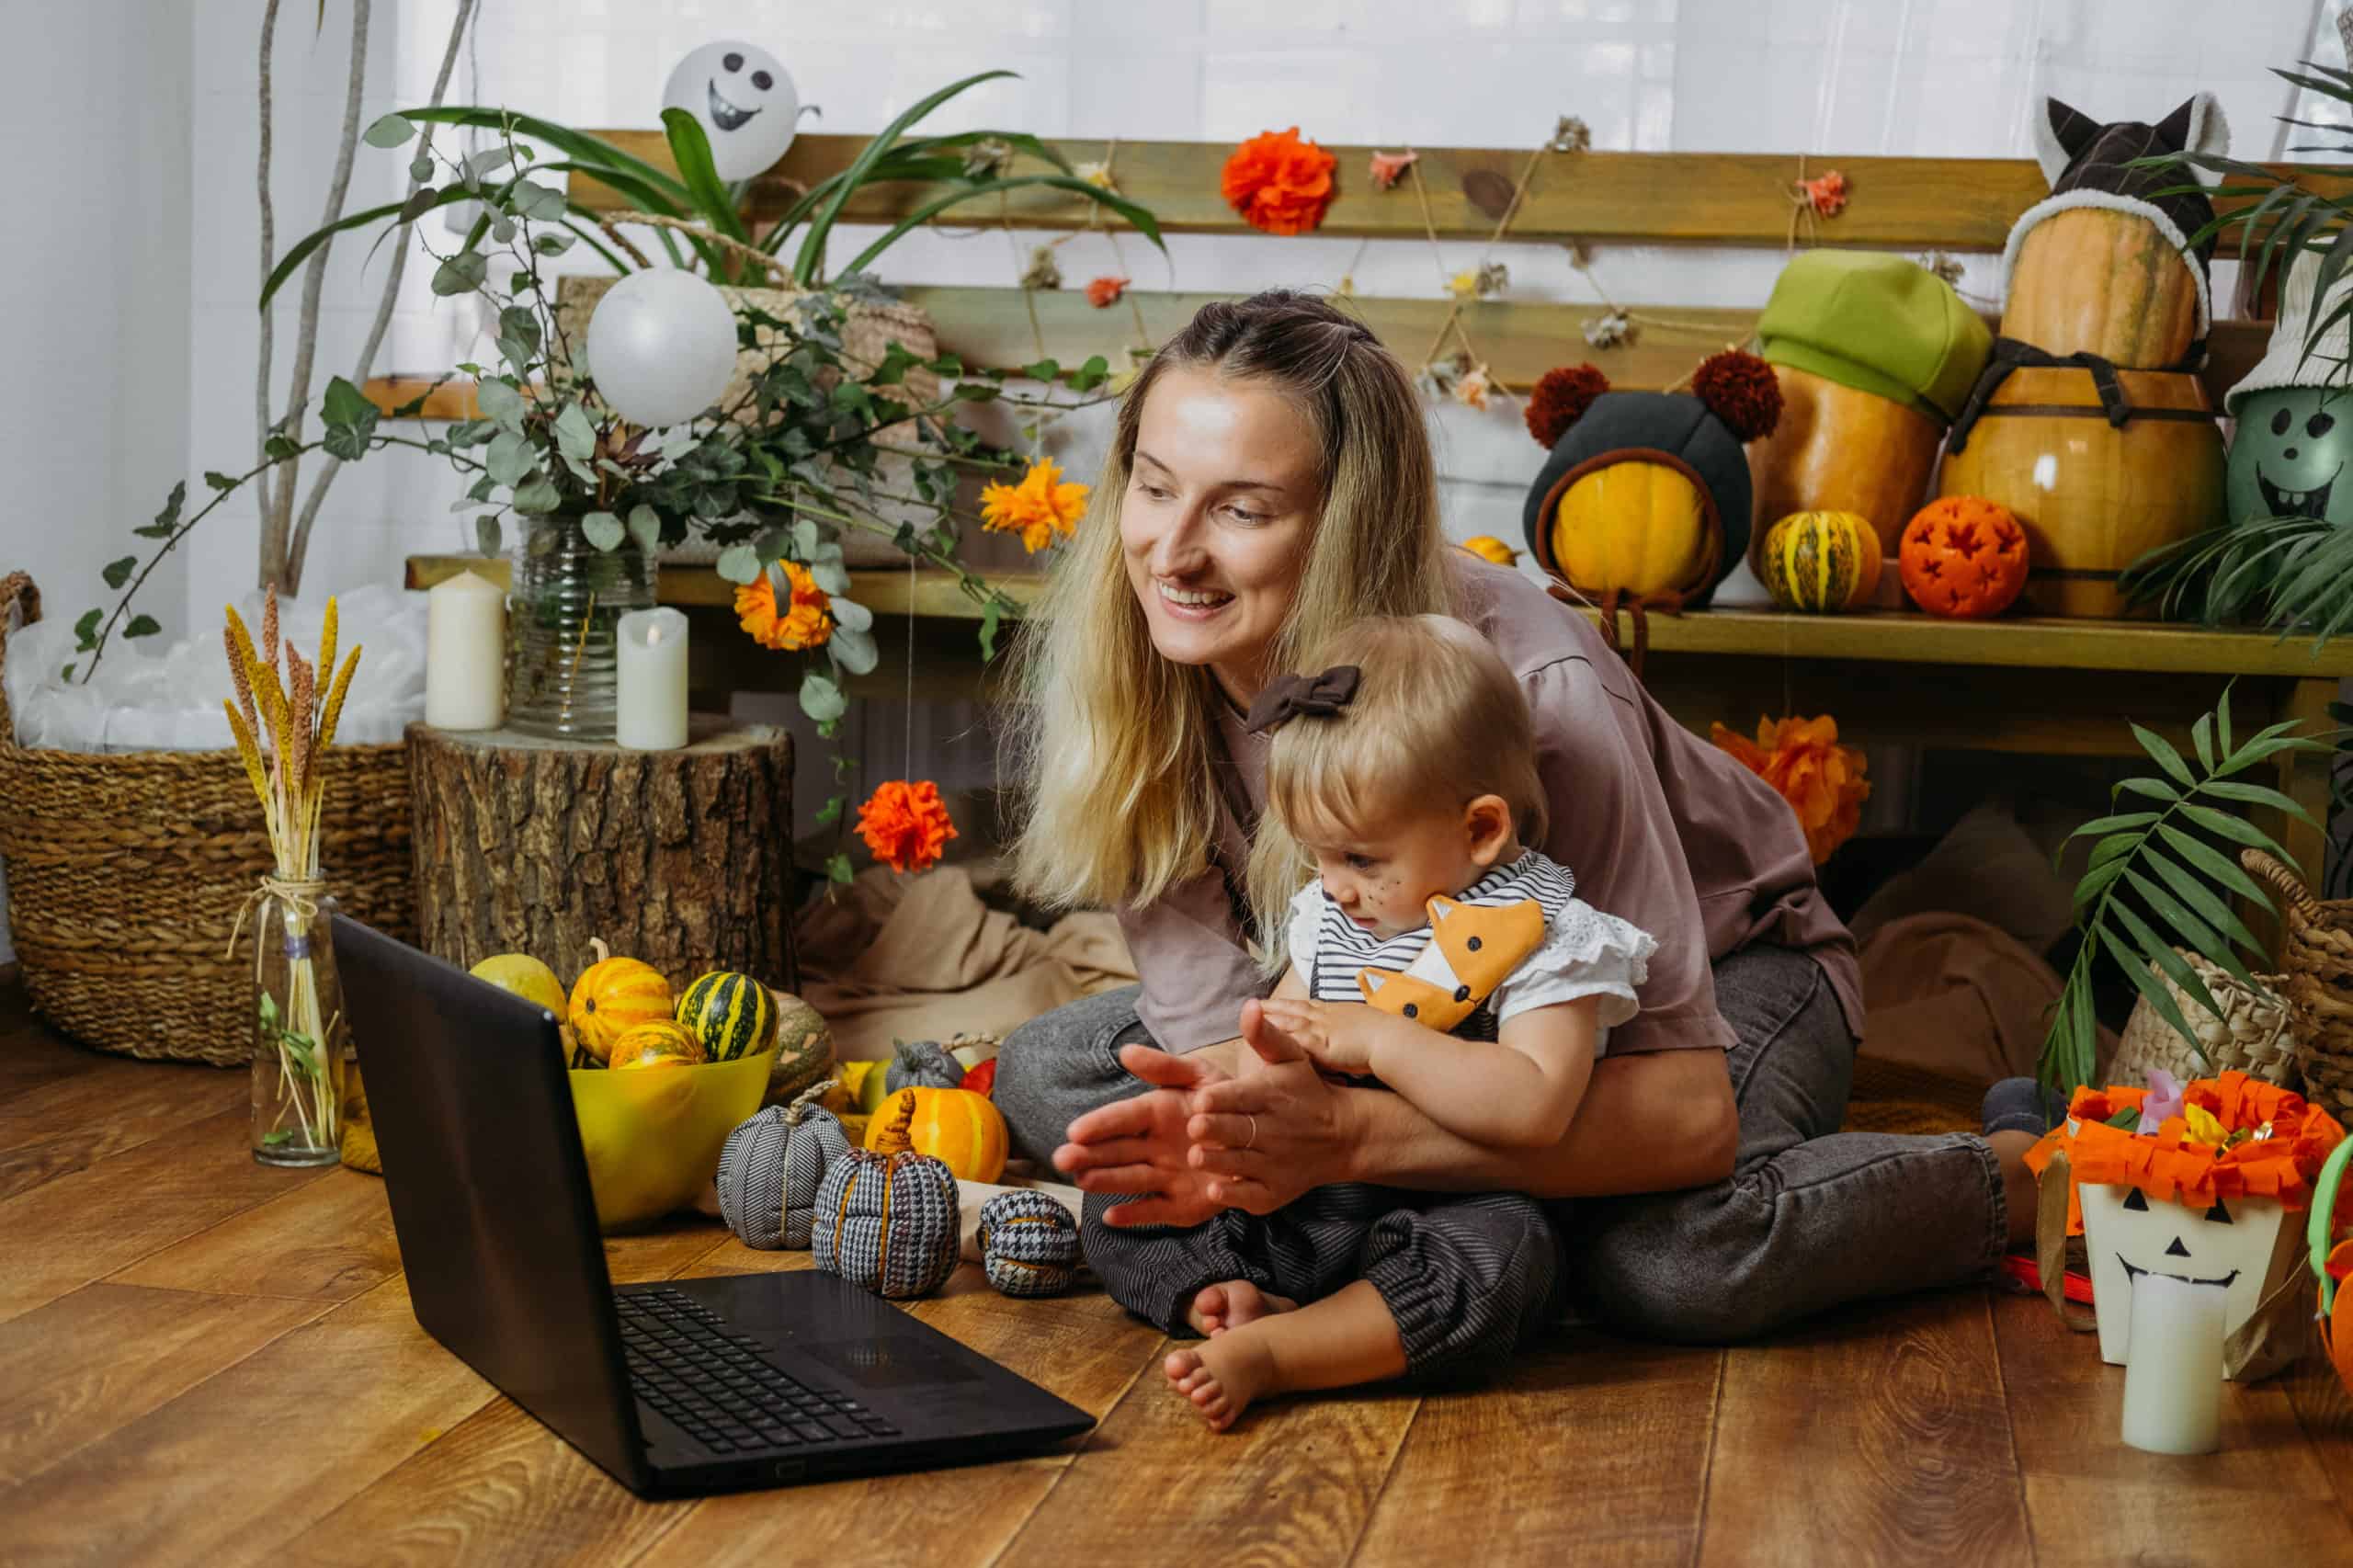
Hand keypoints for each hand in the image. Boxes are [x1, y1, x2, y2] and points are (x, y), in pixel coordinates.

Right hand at [1052, 1042, 1233, 1228]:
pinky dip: (1134, 1215)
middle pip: (1117, 1152)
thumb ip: (1165, 1067)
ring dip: (1106, 1181)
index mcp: (1155, 1114)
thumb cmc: (1226, 1104)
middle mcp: (1154, 1148)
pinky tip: (1111, 1216)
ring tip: (1082, 1180)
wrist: (1262, 1139)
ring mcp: (1166, 1178)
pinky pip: (1155, 1211)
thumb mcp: (1200, 1076)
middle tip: (1063, 1159)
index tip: (1075, 1130)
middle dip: (1090, 1156)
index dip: (1100, 1124)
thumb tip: (1125, 1051)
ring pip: (1131, 1179)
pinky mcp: (1181, 1205)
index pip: (1122, 1118)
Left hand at [1174, 999, 1355, 1214]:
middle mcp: (1272, 1131)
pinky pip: (1250, 1195)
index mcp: (1270, 1095)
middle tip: (1195, 1127)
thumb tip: (1249, 1006)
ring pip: (1239, 1163)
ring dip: (1217, 1161)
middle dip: (1215, 1129)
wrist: (1342, 1135)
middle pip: (1237, 1131)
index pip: (1242, 1097)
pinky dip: (1233, 1193)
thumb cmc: (1305, 1091)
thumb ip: (1264, 1035)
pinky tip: (1215, 1189)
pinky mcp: (1272, 1191)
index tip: (1201, 1099)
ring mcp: (1273, 1164)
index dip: (1221, 1099)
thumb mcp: (1290, 1057)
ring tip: (1197, 1156)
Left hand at [1255, 996, 1376, 1075]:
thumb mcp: (1366, 1025)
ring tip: (1248, 1019)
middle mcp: (1325, 1017)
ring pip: (1288, 1021)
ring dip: (1269, 1019)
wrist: (1389, 1039)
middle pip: (1292, 1009)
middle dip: (1272, 1007)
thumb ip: (1353, 1028)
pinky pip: (1293, 1040)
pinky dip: (1278, 1039)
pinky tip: (1262, 1041)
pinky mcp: (1319, 1045)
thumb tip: (1351, 1033)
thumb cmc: (1385, 1035)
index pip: (1307, 1005)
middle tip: (1253, 1003)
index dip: (1289, 1003)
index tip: (1275, 1001)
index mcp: (1336, 1012)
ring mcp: (1320, 1029)